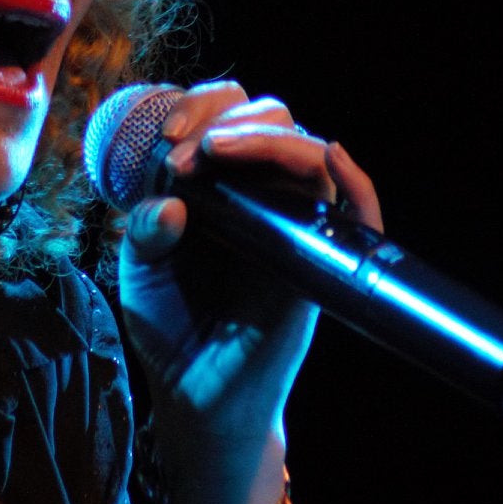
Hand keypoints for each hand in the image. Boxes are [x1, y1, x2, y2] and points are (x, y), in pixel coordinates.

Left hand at [118, 81, 382, 445]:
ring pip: (309, 151)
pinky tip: (330, 153)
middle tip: (184, 155)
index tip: (165, 139)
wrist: (196, 395)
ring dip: (265, 136)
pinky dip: (355, 177)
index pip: (226, 115)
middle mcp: (261, 195)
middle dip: (225, 119)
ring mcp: (295, 224)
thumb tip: (170, 202)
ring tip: (217, 150)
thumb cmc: (172, 326)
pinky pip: (360, 211)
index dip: (199, 108)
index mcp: (217, 184)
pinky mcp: (320, 261)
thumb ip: (145, 229)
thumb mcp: (142, 269)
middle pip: (272, 118)